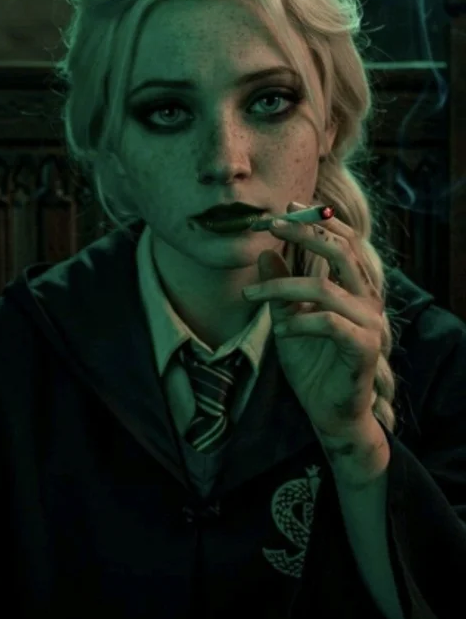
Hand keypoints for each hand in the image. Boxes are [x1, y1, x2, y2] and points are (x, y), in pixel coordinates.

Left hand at [243, 201, 383, 439]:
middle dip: (306, 233)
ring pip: (324, 289)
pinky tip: (280, 331)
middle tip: (272, 225)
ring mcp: (368, 323)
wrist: (329, 411)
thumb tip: (265, 251)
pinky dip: (300, 323)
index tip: (287, 207)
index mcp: (354, 287)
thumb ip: (280, 287)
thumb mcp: (288, 318)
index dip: (319, 220)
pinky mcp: (363, 347)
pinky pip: (330, 324)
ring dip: (281, 287)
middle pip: (341, 252)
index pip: (344, 241)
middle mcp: (367, 299)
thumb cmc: (313, 363)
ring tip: (250, 296)